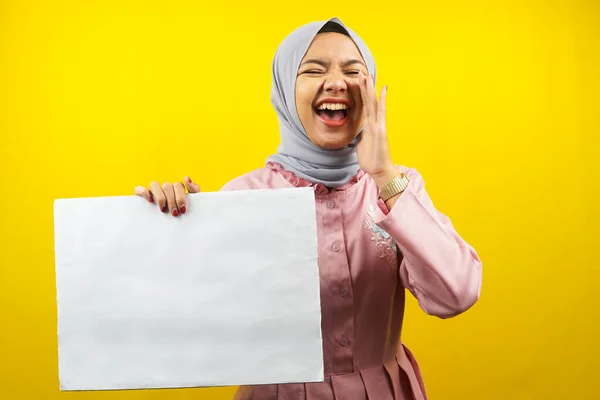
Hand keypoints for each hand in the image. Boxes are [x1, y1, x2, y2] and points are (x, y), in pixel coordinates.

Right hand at [134, 176, 199, 216]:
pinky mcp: (141, 195)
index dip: (180, 197)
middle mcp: (164, 188)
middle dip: (172, 201)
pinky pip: (139, 189)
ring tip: (163, 209)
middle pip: (167, 186)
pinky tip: (150, 201)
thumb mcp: (191, 203)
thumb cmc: (181, 213)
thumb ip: (193, 190)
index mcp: (175, 188)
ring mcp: (153, 191)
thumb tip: (186, 178)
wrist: (168, 229)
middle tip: (174, 213)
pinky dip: (144, 192)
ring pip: (154, 185)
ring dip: (160, 197)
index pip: (178, 185)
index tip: (183, 210)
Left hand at [355, 71, 396, 186]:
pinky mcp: (381, 129)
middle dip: (364, 86)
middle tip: (361, 71)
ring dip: (370, 89)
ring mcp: (378, 124)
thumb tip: (356, 136)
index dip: (361, 93)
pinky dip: (382, 100)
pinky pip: (381, 112)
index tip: (357, 81)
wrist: (379, 170)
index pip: (364, 106)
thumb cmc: (371, 160)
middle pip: (369, 101)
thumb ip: (359, 138)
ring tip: (367, 75)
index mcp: (368, 126)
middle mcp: (374, 122)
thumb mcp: (360, 146)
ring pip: (373, 103)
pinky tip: (383, 89)